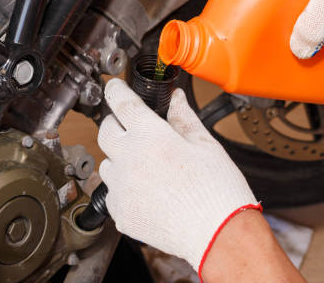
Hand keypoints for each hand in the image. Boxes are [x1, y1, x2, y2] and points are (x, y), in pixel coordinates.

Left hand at [98, 79, 259, 273]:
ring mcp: (122, 188)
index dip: (115, 90)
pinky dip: (124, 188)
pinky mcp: (121, 212)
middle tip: (133, 129)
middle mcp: (129, 159)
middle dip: (116, 124)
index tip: (114, 88)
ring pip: (107, 164)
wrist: (218, 234)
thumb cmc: (217, 190)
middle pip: (105, 131)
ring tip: (147, 167)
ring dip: (120, 159)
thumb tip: (175, 100)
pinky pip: (112, 193)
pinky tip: (147, 192)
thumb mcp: (205, 145)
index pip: (122, 103)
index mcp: (151, 136)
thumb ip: (183, 118)